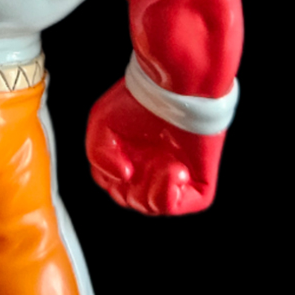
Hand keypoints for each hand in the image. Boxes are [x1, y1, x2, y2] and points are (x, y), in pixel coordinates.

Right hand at [85, 78, 224, 215]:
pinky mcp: (196, 185)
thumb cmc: (139, 99)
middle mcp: (149, 169)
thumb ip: (98, 155)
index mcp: (127, 158)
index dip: (110, 177)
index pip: (111, 184)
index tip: (120, 160)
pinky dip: (168, 192)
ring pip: (149, 205)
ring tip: (162, 162)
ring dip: (149, 187)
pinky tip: (176, 169)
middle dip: (129, 185)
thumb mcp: (101, 123)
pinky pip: (176, 205)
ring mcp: (172, 178)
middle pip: (128, 198)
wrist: (179, 88)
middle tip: (137, 163)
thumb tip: (122, 176)